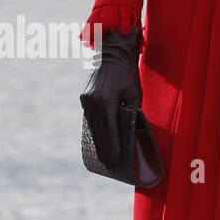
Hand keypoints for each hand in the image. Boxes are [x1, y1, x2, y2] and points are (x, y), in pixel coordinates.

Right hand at [80, 28, 142, 167]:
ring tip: (106, 158)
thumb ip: (133, 112)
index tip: (116, 160)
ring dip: (99, 143)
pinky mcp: (84, 100)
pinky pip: (90, 120)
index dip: (113, 146)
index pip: (110, 130)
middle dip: (106, 149)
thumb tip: (133, 132)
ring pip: (93, 127)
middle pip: (99, 132)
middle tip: (111, 165)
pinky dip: (95, 131)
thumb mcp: (135, 93)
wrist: (112, 54)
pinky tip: (100, 141)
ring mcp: (86, 101)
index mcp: (105, 101)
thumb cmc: (128, 73)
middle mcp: (92, 103)